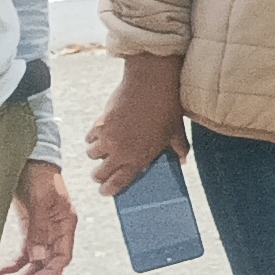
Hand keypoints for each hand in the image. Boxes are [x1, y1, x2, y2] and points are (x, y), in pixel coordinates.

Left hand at [0, 161, 76, 274]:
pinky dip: (15, 263)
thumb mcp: (40, 201)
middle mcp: (57, 231)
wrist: (28, 158)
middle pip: (48, 264)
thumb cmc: (39, 175)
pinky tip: (2, 271)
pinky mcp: (30, 227)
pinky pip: (24, 252)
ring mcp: (43, 230)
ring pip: (35, 261)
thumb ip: (39, 229)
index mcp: (66, 224)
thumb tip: (38, 258)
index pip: (62, 259)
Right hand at [85, 54, 189, 197]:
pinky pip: (89, 137)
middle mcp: (120, 152)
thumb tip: (184, 160)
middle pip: (99, 173)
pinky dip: (93, 137)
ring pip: (92, 154)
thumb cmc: (167, 108)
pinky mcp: (100, 123)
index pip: (118, 182)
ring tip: (103, 149)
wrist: (150, 83)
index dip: (108, 190)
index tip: (104, 192)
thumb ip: (179, 149)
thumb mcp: (176, 132)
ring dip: (96, 154)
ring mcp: (108, 138)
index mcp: (138, 159)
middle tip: (101, 173)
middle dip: (99, 175)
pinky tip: (100, 133)